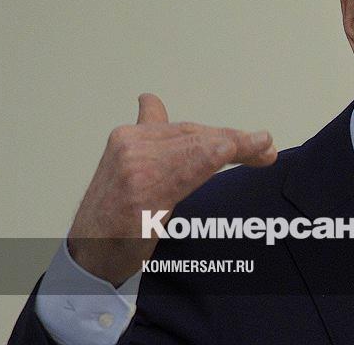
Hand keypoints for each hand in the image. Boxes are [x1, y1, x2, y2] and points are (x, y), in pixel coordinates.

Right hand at [66, 93, 276, 285]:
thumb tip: (149, 99)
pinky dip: (208, 159)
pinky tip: (226, 151)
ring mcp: (133, 167)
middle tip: (266, 149)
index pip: (189, 128)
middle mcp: (130, 145)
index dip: (224, 133)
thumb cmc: (112, 214)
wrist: (87, 254)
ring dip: (236, 147)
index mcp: (130, 136)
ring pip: (195, 148)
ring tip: (262, 148)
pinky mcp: (139, 192)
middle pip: (195, 136)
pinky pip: (182, 171)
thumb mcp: (129, 167)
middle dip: (237, 142)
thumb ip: (147, 134)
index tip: (256, 140)